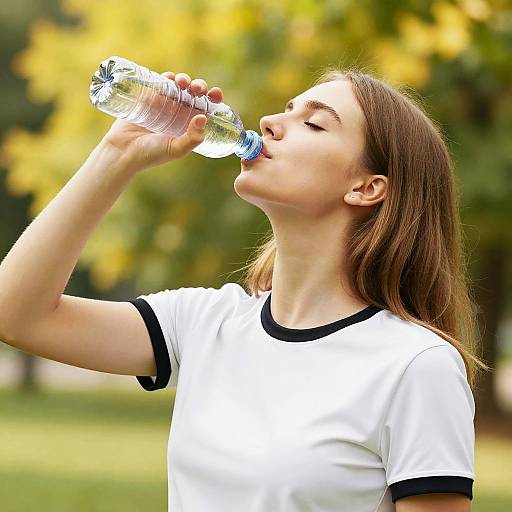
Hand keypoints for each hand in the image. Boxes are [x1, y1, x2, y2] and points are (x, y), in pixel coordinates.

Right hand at [99, 71, 223, 172]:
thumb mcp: (176, 149)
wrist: (122, 151)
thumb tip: (204, 117)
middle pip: (194, 94)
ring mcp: (163, 105)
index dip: (214, 99)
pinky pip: (159, 82)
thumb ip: (192, 138)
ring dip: (184, 79)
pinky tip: (170, 77)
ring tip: (182, 82)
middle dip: (199, 86)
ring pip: (178, 86)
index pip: (206, 109)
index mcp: (188, 126)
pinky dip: (166, 77)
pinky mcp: (147, 98)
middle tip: (197, 88)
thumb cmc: (151, 154)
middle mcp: (178, 114)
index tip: (216, 94)